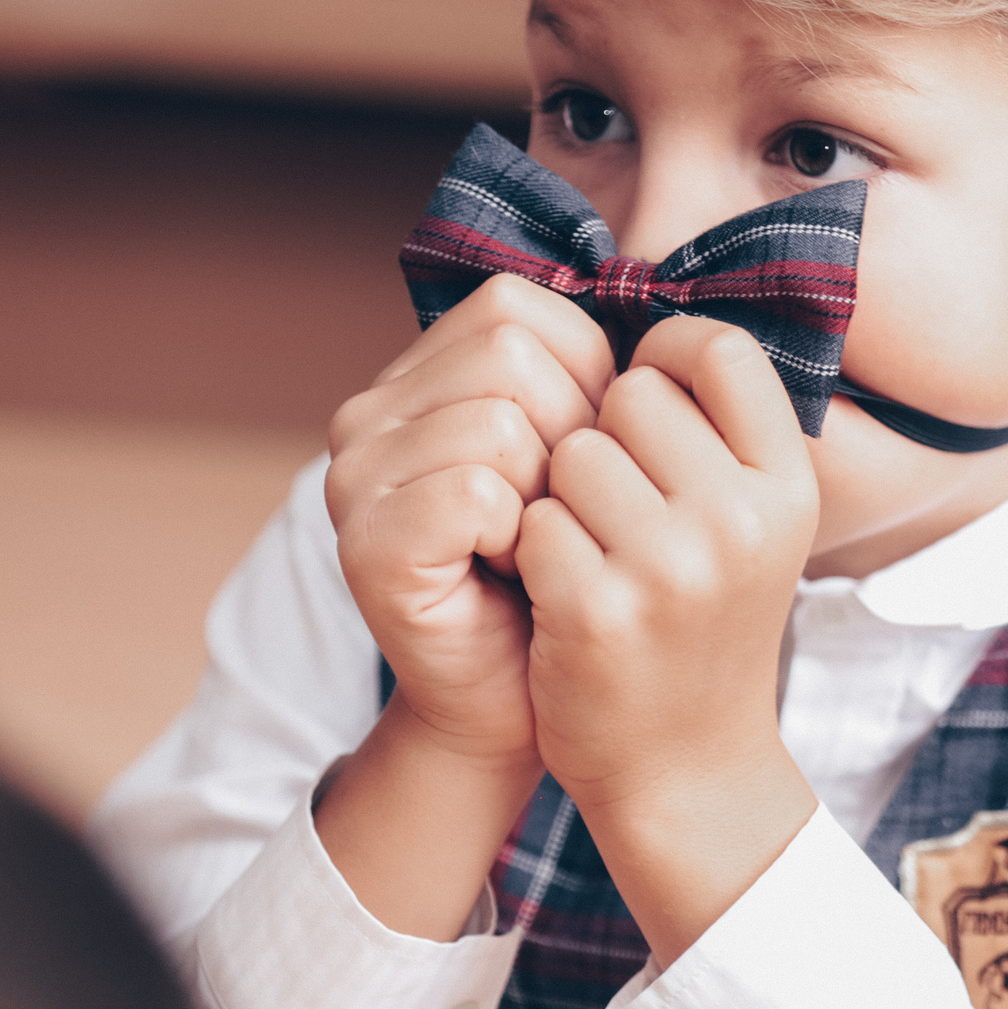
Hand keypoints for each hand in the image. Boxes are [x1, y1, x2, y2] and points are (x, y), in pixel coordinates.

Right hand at [324, 274, 611, 774]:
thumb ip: (581, 377)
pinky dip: (519, 535)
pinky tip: (510, 572)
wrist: (522, 701)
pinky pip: (476, 491)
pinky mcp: (368, 544)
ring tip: (534, 542)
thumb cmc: (562, 571)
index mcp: (412, 380)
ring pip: (496, 419)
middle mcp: (366, 416)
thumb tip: (652, 312)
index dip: (581, 373)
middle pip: (507, 352)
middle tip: (562, 509)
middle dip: (569, 430)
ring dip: (545, 489)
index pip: (513, 307)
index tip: (587, 452)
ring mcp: (355, 479)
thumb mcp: (576, 452)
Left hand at [514, 318, 822, 962]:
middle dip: (603, 439)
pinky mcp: (599, 611)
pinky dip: (530, 554)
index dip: (664, 362)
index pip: (720, 350)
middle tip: (616, 512)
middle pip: (630, 395)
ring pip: (571, 453)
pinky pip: (531, 522)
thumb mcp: (751, 526)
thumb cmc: (703, 626)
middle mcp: (743, 520)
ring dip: (560, 497)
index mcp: (788, 486)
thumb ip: (719, 434)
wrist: (686, 771)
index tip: (644, 405)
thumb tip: (649, 323)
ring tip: (591, 555)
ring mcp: (674, 567)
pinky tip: (561, 597)